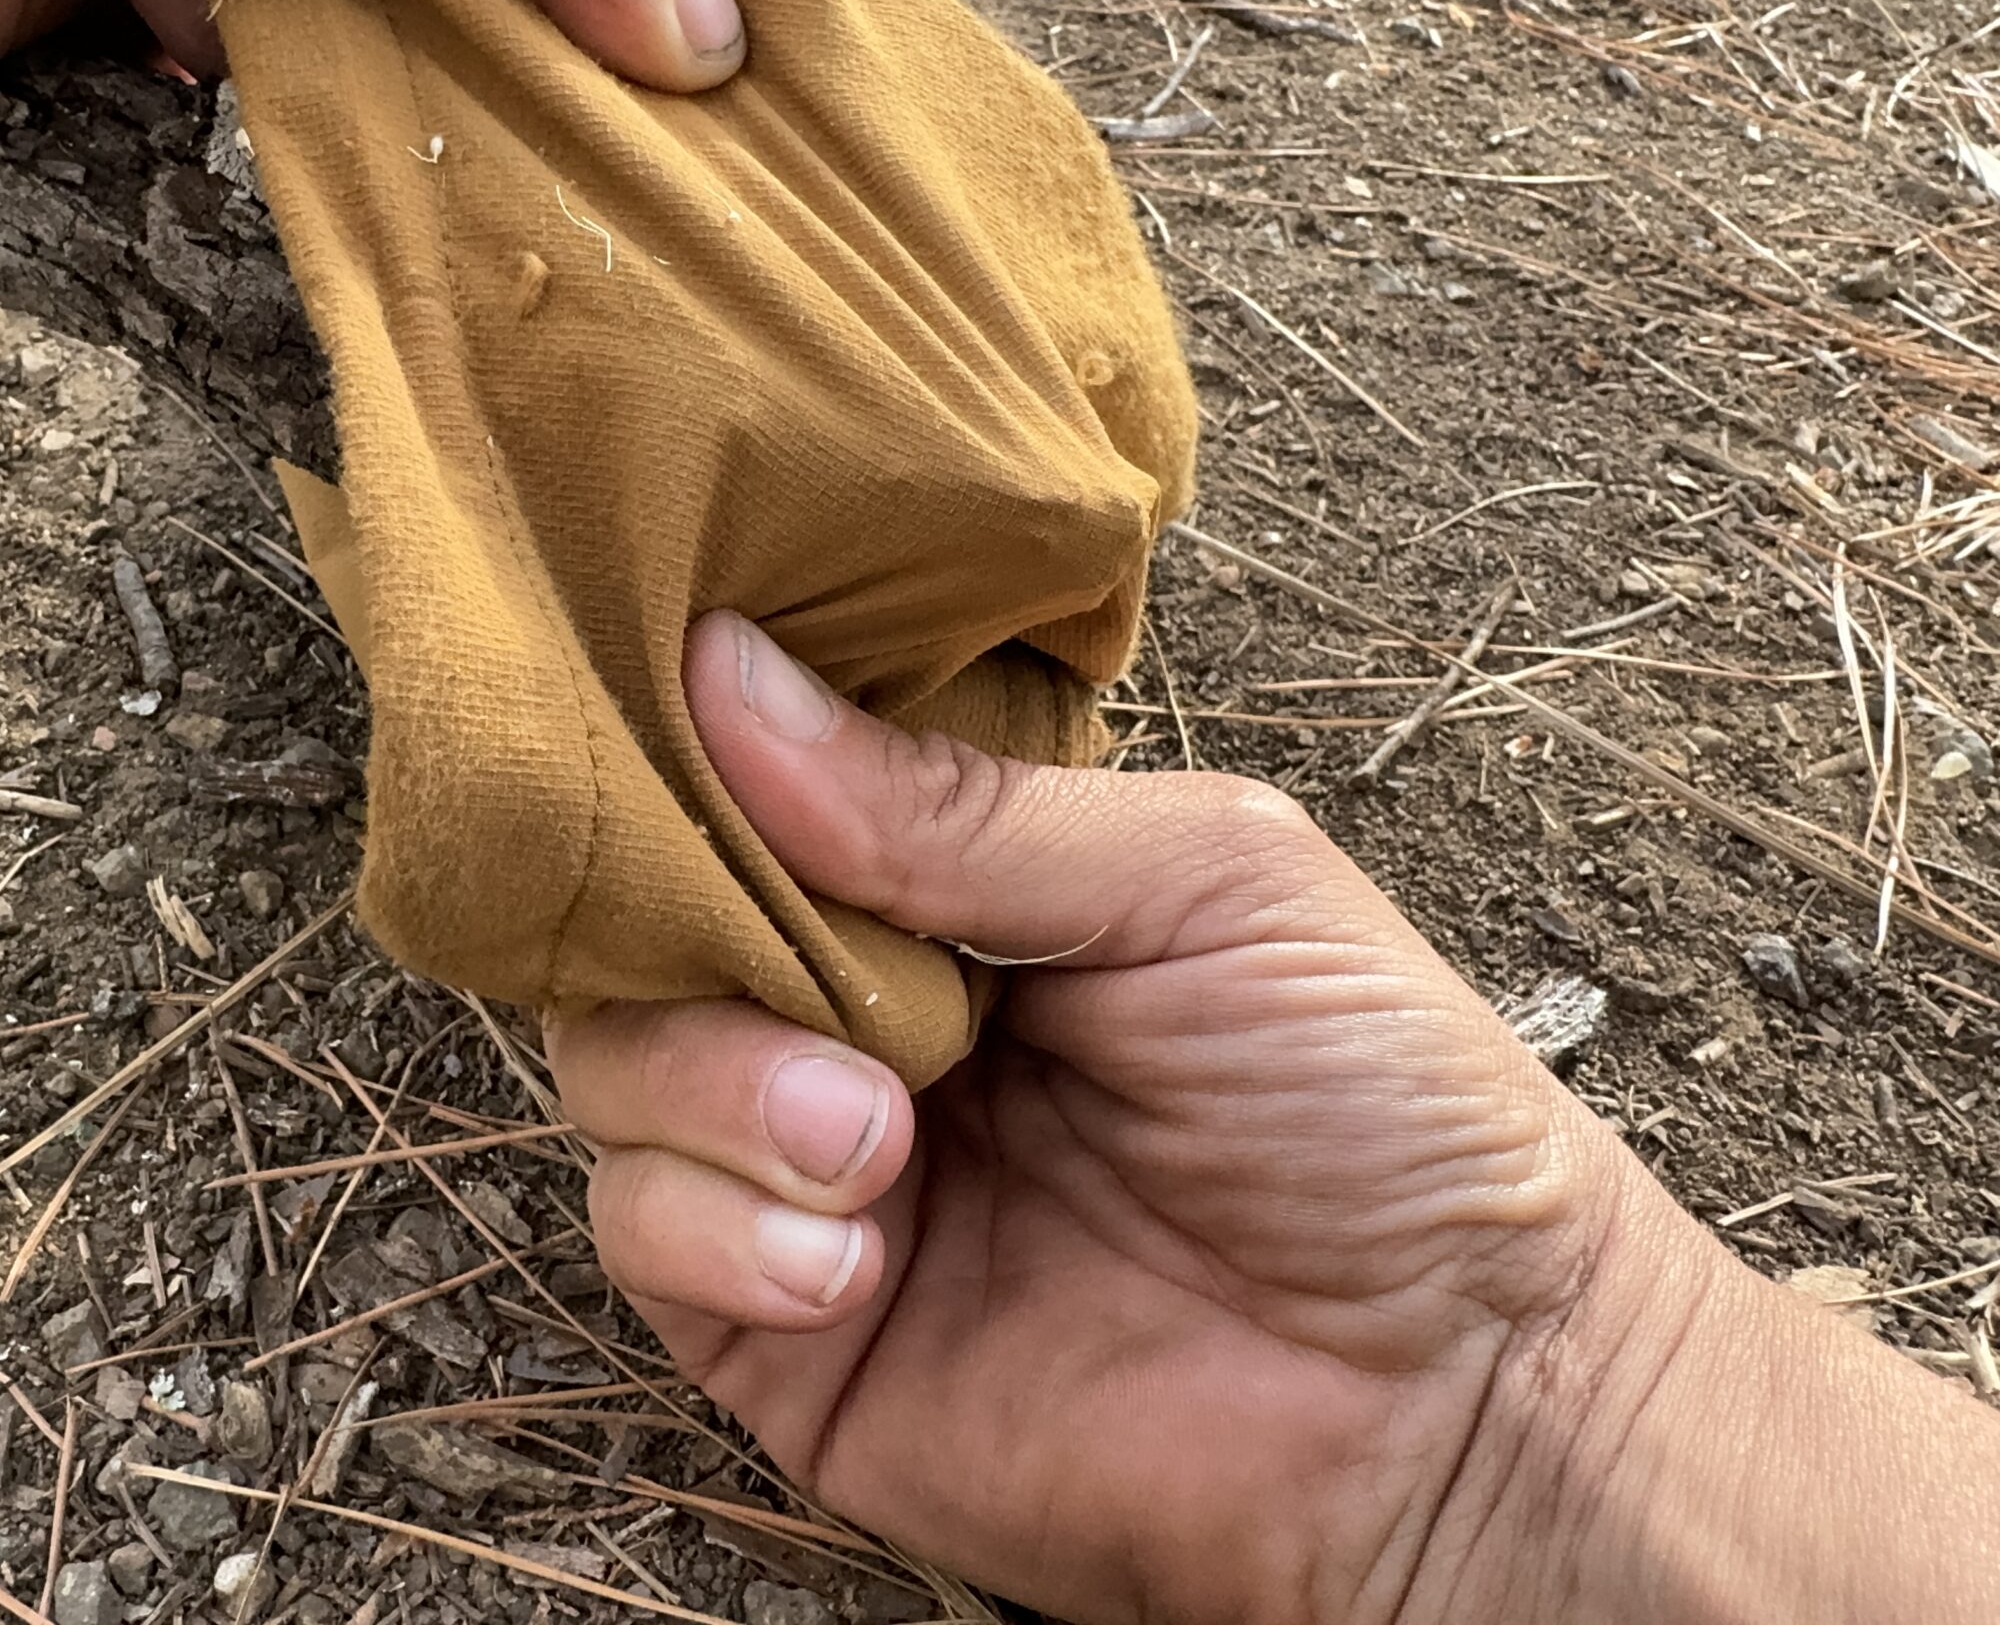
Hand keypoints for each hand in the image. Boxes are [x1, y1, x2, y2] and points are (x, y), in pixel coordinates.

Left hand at [0, 0, 743, 89]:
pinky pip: (265, 128)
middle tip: (602, 150)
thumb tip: (689, 34)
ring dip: (411, 100)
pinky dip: (273, 126)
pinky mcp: (152, 53)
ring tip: (421, 111)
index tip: (713, 78)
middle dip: (541, 54)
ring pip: (397, 67)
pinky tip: (245, 70)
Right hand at [549, 612, 1999, 1623]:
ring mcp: (810, 1166)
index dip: (699, 750)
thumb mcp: (1198, 884)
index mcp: (955, 880)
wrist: (1451, 1405)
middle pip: (655, 921)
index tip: (659, 710)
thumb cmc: (1375, 1112)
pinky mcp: (782, 1326)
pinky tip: (856, 1257)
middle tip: (831, 988)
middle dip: (693, 932)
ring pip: (620, 1070)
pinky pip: (644, 1236)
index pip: (760, 782)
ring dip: (712, 1086)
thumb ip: (953, 800)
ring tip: (877, 1136)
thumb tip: (724, 666)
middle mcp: (863, 1009)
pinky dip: (716, 1226)